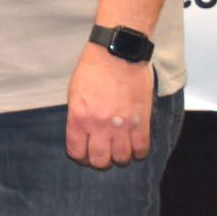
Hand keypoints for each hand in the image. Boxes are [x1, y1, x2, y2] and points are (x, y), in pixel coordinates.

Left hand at [66, 42, 153, 168]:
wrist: (117, 53)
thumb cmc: (93, 69)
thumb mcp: (74, 93)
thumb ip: (77, 116)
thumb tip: (82, 134)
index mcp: (79, 118)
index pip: (77, 152)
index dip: (80, 157)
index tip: (84, 155)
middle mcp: (99, 126)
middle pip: (100, 160)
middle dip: (100, 161)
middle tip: (103, 154)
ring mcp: (122, 125)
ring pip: (122, 158)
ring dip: (120, 158)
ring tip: (119, 150)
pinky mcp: (142, 122)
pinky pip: (142, 148)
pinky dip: (138, 152)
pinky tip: (135, 146)